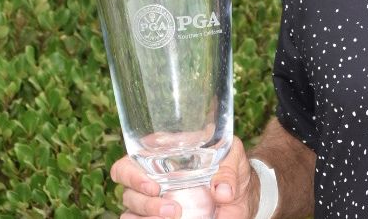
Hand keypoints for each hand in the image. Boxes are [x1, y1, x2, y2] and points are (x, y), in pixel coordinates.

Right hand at [110, 137, 259, 218]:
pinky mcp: (158, 217)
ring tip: (175, 216)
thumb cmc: (231, 168)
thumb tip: (222, 191)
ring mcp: (152, 201)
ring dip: (149, 215)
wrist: (239, 195)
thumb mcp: (234, 160)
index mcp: (160, 156)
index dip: (131, 174)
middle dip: (145, 201)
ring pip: (132, 210)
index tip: (153, 186)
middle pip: (128, 191)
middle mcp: (150, 178)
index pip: (128, 163)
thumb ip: (229, 171)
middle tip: (171, 209)